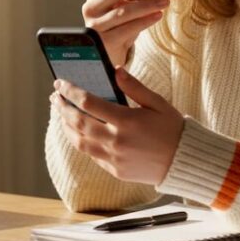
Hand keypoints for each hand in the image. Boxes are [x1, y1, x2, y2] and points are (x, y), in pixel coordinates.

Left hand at [50, 68, 184, 184]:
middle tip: (55, 98)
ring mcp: (114, 158)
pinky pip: (91, 155)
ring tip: (61, 115)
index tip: (61, 83)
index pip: (88, 103)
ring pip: (79, 142)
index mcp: (127, 121)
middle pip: (78, 122)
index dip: (71, 92)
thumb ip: (134, 86)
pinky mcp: (115, 170)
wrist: (184, 163)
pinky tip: (79, 132)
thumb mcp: (157, 103)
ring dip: (66, 127)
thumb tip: (115, 70)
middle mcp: (116, 141)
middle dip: (62, 108)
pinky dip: (81, 141)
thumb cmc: (172, 130)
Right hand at [82, 0, 170, 65]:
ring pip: (124, 10)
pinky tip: (158, 15)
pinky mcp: (103, 41)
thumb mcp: (120, 7)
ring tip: (164, 1)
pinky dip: (145, 20)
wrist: (106, 55)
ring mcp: (95, 25)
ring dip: (147, 4)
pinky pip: (128, 28)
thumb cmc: (117, 27)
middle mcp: (91, 7)